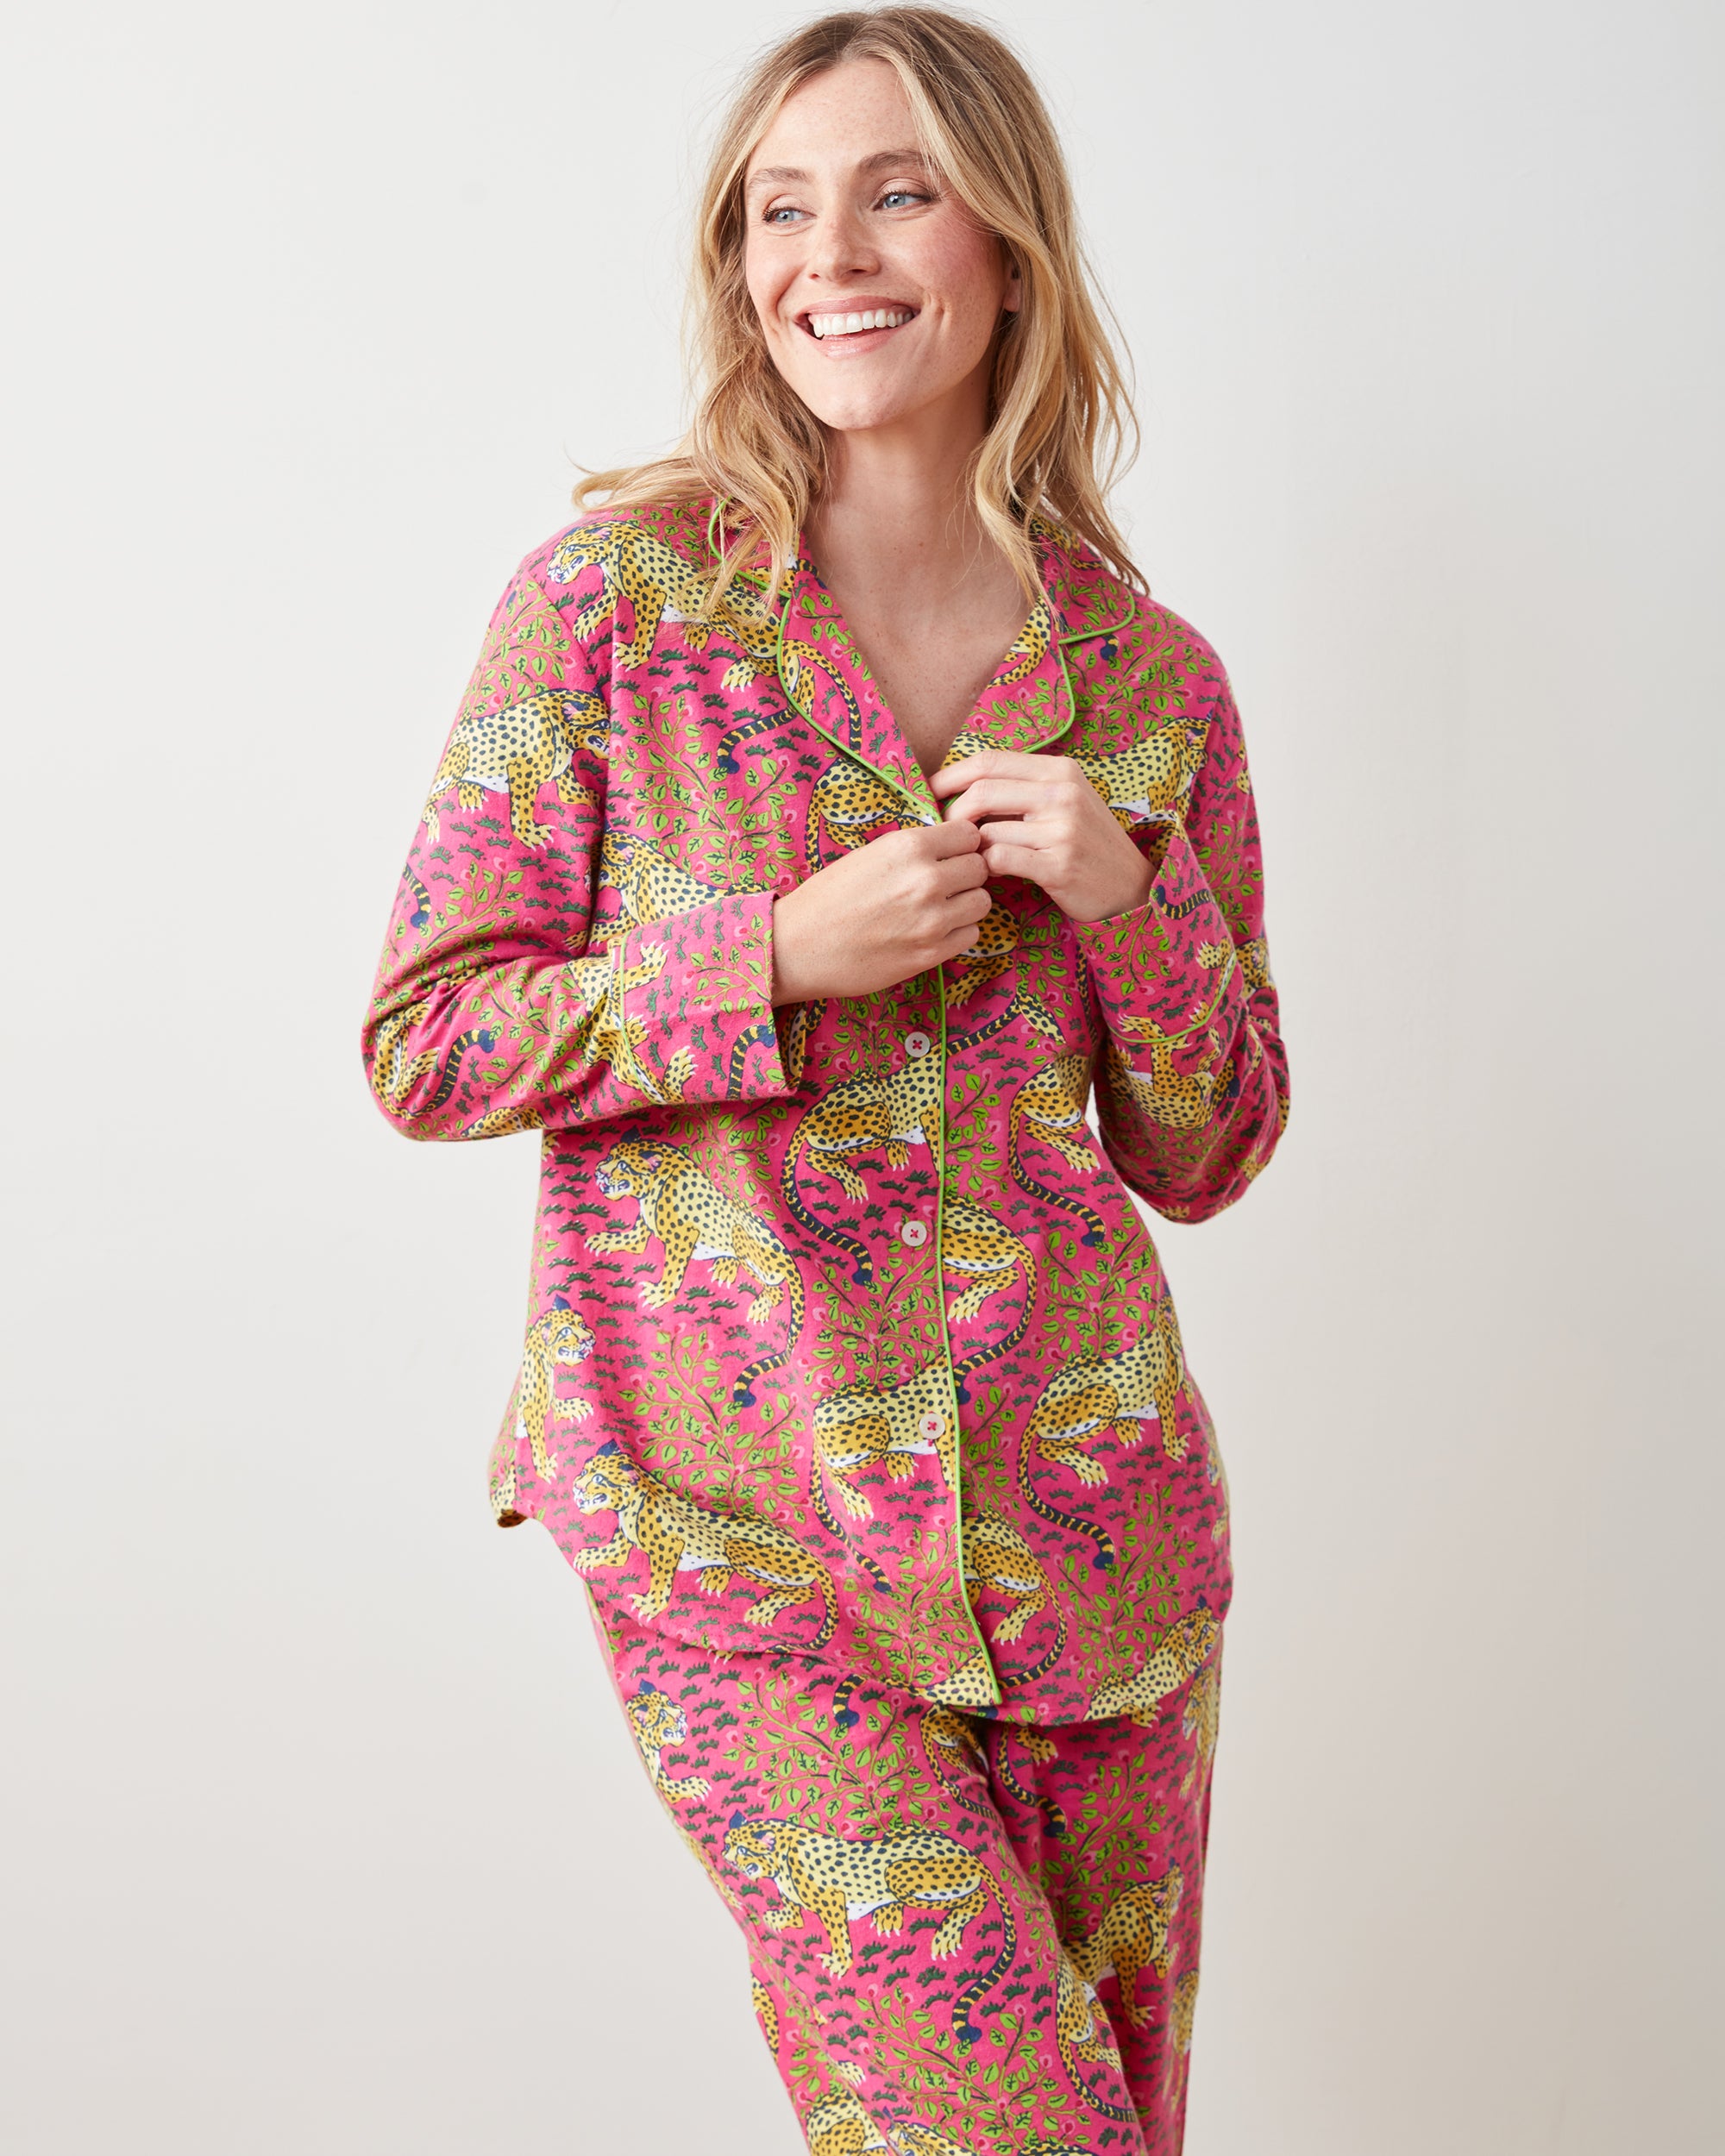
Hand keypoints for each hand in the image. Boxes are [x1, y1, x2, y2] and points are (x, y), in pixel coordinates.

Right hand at [771, 820, 990, 1004]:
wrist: (798, 948)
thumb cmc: (827, 898)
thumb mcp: (869, 855)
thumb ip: (912, 849)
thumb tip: (951, 846)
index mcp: (908, 847)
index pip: (969, 833)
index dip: (962, 843)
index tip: (950, 853)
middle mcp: (926, 880)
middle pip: (980, 867)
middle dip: (966, 873)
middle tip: (946, 883)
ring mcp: (932, 920)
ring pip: (982, 902)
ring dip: (966, 903)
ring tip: (941, 907)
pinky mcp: (932, 953)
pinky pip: (971, 934)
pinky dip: (958, 932)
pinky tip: (933, 931)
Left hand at [930, 751, 1155, 922]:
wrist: (1129, 886)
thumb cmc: (1086, 843)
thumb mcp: (1064, 801)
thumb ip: (1022, 788)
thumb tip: (961, 785)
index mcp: (1060, 771)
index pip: (990, 761)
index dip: (952, 775)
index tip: (932, 790)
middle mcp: (1063, 794)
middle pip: (981, 792)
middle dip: (953, 814)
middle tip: (946, 833)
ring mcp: (1062, 830)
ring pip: (987, 831)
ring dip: (973, 848)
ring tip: (978, 857)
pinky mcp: (1058, 866)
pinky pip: (1000, 860)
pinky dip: (987, 867)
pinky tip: (996, 873)